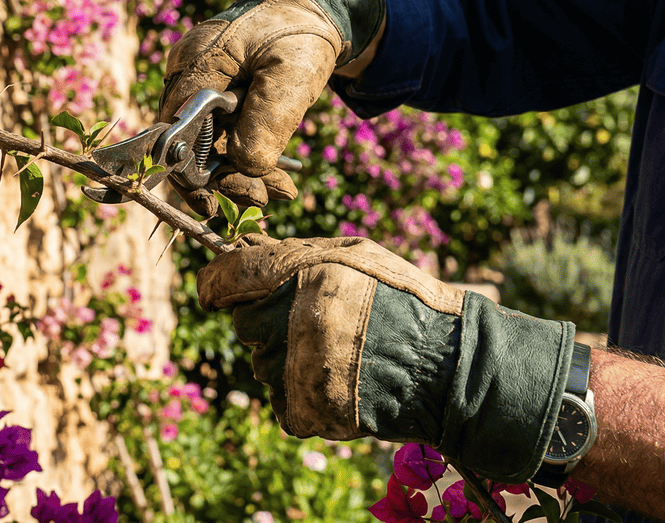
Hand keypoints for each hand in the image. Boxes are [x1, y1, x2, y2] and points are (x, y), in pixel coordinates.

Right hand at [158, 0, 385, 216]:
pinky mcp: (213, 95)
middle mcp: (186, 74)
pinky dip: (245, 158)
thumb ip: (268, 121)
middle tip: (272, 196)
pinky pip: (219, 136)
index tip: (222, 205)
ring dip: (242, 174)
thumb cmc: (301, 33)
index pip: (175, 135)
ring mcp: (197, 84)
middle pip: (188, 145)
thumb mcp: (294, 74)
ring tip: (281, 189)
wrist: (311, 8)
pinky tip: (274, 175)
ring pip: (206, 146)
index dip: (194, 178)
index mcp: (196, 62)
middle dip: (227, 180)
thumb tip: (244, 170)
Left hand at [197, 234, 575, 483]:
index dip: (218, 285)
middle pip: (244, 323)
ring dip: (288, 360)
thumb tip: (237, 254)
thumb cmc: (402, 300)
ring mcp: (292, 370)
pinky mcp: (302, 409)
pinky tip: (340, 383)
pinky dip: (303, 396)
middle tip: (314, 324)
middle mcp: (286, 321)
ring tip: (339, 354)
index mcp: (296, 275)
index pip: (224, 279)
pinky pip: (283, 400)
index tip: (217, 291)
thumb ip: (291, 254)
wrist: (447, 366)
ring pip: (263, 364)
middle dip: (267, 322)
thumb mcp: (352, 255)